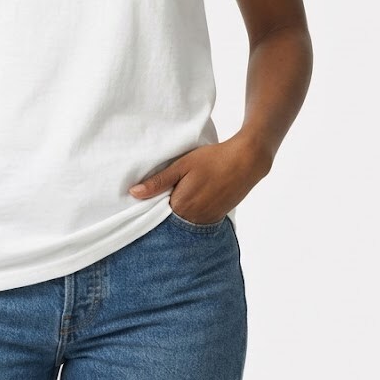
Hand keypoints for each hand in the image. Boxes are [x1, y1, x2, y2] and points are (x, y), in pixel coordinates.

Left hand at [128, 132, 271, 223]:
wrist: (246, 161)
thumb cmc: (212, 159)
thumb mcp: (182, 165)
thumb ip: (158, 182)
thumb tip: (134, 193)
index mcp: (181, 206)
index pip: (157, 213)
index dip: (153, 203)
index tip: (152, 194)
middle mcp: (194, 219)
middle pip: (171, 218)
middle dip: (166, 207)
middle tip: (171, 187)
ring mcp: (207, 220)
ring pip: (185, 220)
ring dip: (181, 209)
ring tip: (185, 190)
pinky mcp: (217, 218)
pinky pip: (199, 220)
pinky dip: (194, 211)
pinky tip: (197, 195)